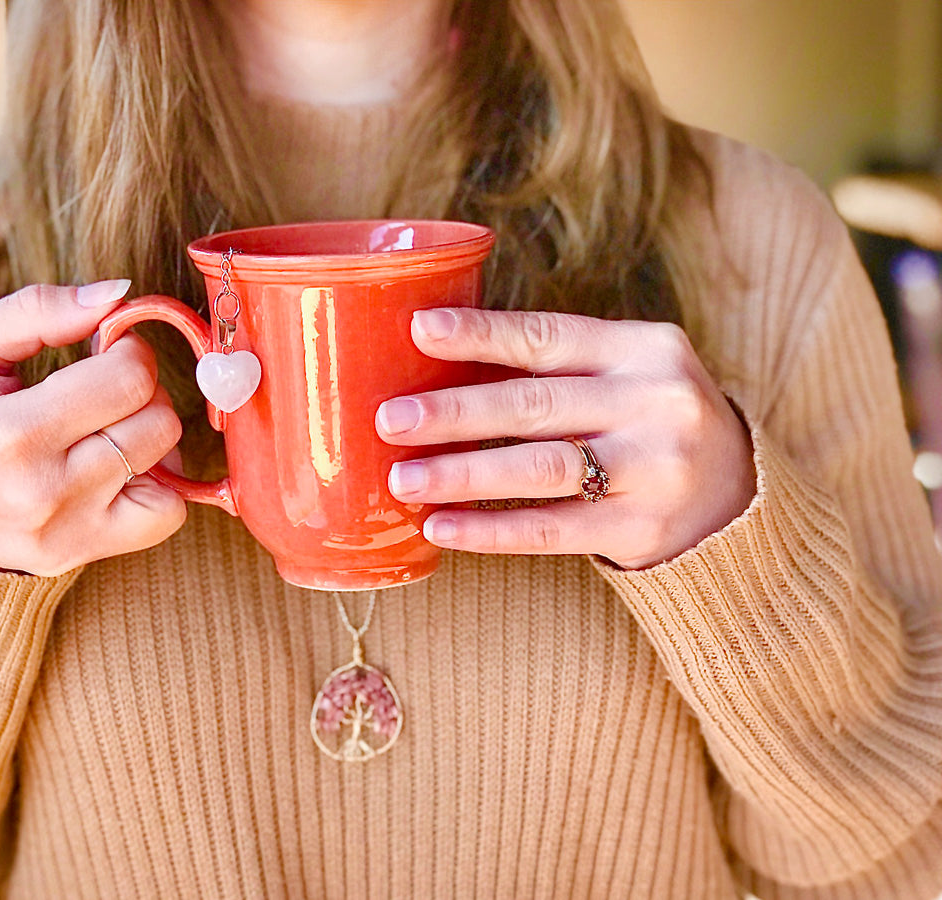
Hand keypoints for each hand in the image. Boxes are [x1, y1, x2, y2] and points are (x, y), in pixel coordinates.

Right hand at [0, 280, 185, 575]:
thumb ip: (36, 309)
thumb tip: (117, 293)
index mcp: (9, 433)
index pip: (127, 377)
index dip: (126, 350)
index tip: (103, 351)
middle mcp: (44, 489)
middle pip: (156, 418)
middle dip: (141, 389)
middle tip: (104, 388)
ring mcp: (71, 528)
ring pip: (169, 459)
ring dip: (150, 432)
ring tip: (107, 427)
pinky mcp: (89, 551)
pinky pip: (169, 513)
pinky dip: (159, 485)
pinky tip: (121, 471)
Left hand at [375, 308, 756, 569]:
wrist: (740, 497)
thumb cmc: (650, 422)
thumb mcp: (627, 374)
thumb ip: (558, 368)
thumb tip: (437, 366)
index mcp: (645, 349)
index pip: (549, 337)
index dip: (481, 334)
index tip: (419, 330)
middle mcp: (655, 403)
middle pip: (536, 405)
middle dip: (455, 412)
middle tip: (390, 418)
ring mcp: (653, 469)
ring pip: (540, 468)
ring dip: (463, 474)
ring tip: (403, 478)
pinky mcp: (641, 528)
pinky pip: (550, 529)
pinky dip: (490, 530)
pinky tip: (442, 527)